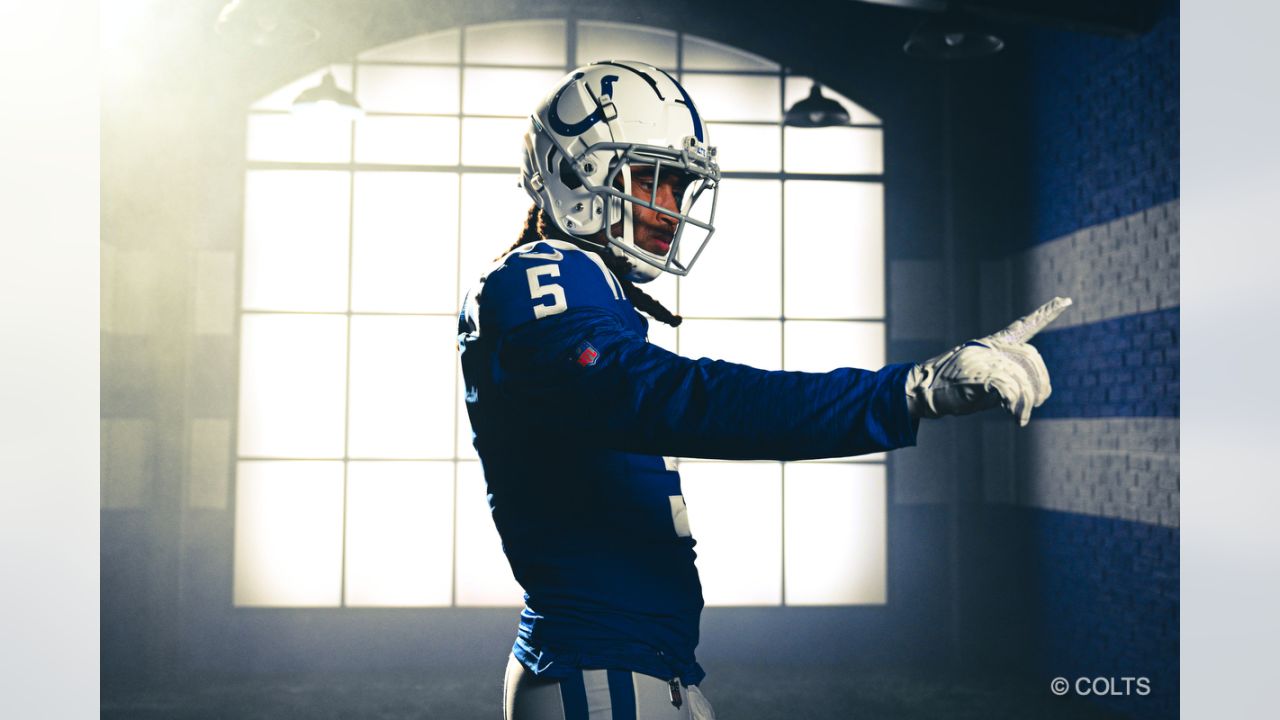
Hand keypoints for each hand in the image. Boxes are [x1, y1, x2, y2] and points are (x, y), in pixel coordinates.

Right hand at [905, 297, 1071, 425]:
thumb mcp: (977, 377)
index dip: (1044, 313)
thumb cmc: (948, 388)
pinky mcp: (979, 375)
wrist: (920, 390)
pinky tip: (1015, 417)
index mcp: (989, 344)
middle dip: (1040, 383)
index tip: (1065, 300)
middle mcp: (989, 348)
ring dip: (1027, 401)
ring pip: (1022, 377)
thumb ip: (1001, 375)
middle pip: (1030, 358)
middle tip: (1038, 402)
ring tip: (1021, 416)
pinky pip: (1011, 390)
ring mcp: (983, 359)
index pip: (1022, 326)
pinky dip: (1017, 407)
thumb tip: (1024, 391)